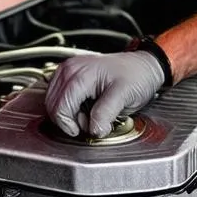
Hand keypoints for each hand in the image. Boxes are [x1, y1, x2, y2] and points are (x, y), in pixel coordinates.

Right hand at [44, 51, 164, 137]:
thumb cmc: (137, 75)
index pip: (60, 107)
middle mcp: (70, 69)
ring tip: (89, 114)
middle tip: (90, 123)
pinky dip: (68, 106)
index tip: (85, 130)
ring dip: (68, 114)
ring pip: (53, 101)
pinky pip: (58, 96)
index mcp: (80, 74)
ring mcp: (68, 70)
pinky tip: (85, 107)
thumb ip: (106, 113)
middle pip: (53, 105)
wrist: (144, 66)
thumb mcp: (124, 96)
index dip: (70, 125)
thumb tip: (94, 129)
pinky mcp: (71, 74)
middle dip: (69, 120)